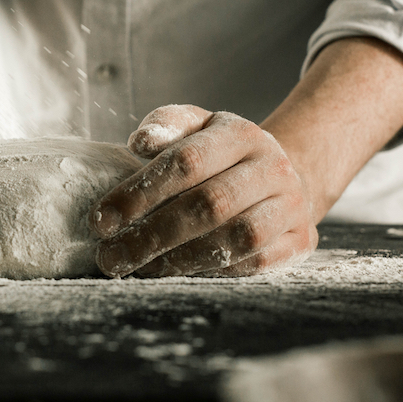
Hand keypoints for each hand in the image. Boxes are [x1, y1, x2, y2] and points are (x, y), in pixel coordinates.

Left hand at [89, 104, 318, 277]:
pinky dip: (213, 272)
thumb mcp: (195, 126)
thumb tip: (140, 142)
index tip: (102, 220)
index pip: (186, 162)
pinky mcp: (300, 240)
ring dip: (181, 260)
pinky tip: (178, 275)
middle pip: (209, 204)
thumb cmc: (221, 154)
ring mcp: (291, 205)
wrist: (284, 176)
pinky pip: (255, 264)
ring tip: (141, 269)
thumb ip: (166, 126)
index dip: (139, 193)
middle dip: (152, 235)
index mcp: (239, 134)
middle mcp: (271, 167)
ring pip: (235, 238)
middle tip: (112, 257)